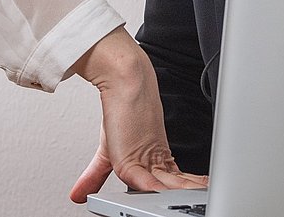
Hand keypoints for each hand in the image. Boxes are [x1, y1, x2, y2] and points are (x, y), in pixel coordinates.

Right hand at [66, 28, 208, 201]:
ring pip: (167, 185)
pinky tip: (164, 198)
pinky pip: (147, 182)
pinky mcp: (133, 161)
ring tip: (193, 201)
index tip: (197, 193)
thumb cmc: (120, 109)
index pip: (172, 181)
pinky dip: (155, 192)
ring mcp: (145, 161)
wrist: (123, 82)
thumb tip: (78, 193)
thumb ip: (95, 175)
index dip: (183, 190)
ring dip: (180, 195)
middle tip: (205, 199)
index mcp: (153, 159)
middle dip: (187, 194)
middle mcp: (152, 161)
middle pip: (174, 185)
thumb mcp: (107, 153)